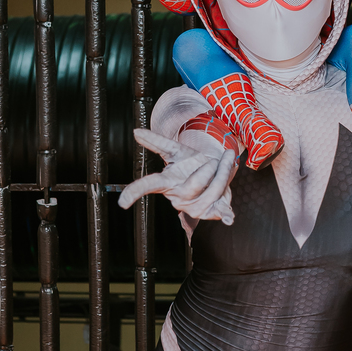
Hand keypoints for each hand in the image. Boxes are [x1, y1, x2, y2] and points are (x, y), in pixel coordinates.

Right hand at [118, 126, 235, 223]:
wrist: (212, 173)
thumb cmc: (191, 163)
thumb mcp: (176, 150)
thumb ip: (157, 141)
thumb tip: (135, 131)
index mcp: (167, 182)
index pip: (149, 185)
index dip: (135, 192)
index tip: (122, 203)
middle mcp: (179, 197)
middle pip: (195, 183)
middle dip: (209, 168)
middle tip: (213, 161)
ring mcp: (195, 207)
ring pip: (214, 190)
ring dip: (224, 173)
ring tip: (225, 164)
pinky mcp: (212, 211)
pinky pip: (220, 213)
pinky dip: (225, 216)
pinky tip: (229, 219)